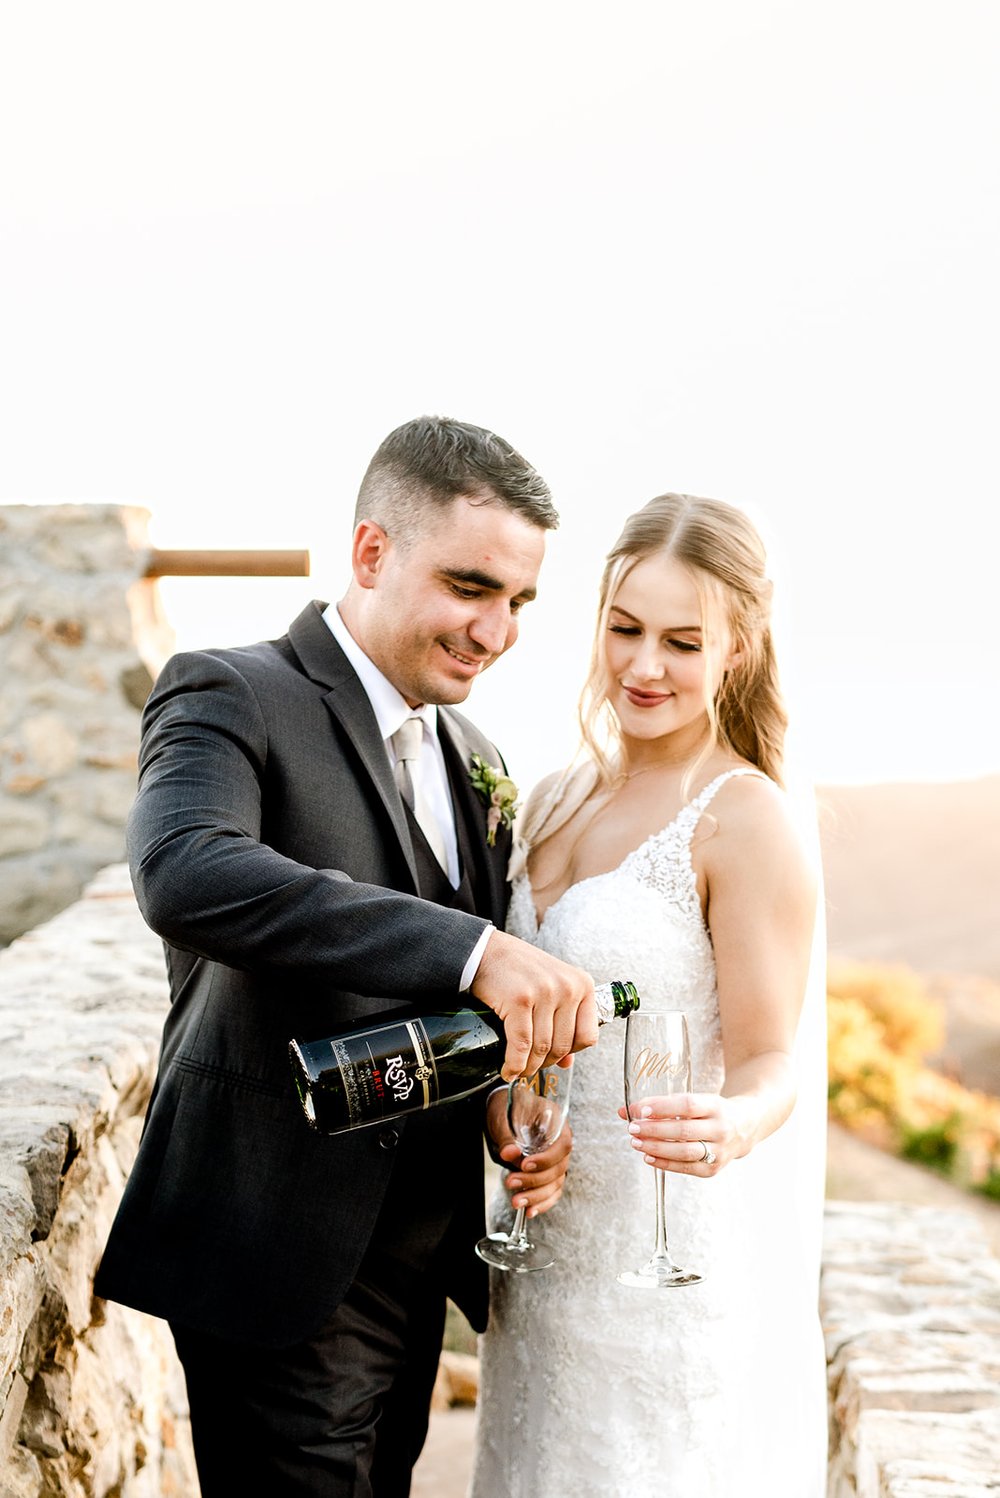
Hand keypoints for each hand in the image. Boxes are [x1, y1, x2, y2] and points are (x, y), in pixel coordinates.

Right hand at [471, 930, 598, 1078]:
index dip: (569, 1053)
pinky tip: (508, 1069)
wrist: (486, 952)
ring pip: (542, 1049)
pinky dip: (514, 1063)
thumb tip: (568, 1063)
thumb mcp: (550, 989)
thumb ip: (563, 1022)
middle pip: (563, 1046)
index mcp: (582, 984)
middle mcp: (568, 987)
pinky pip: (521, 1045)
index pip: (587, 1036)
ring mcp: (545, 992)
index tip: (553, 1058)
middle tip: (531, 1068)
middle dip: (544, 1064)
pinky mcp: (520, 1000)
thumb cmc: (518, 970)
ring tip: (518, 1070)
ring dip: (528, 1068)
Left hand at [487, 1086, 572, 1217]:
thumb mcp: (502, 1115)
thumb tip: (509, 1155)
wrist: (505, 1107)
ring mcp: (556, 1157)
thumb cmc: (506, 1106)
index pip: (562, 1144)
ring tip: (517, 1202)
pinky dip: (543, 1203)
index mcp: (556, 1121)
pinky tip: (530, 1211)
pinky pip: (552, 1190)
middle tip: (511, 1183)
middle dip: (535, 1181)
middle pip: (558, 1167)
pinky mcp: (548, 1171)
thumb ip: (507, 1136)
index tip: (524, 1166)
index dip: (546, 1159)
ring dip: (537, 1196)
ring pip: (555, 1182)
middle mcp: (560, 1140)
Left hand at [618, 1091, 750, 1175]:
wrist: (744, 1128)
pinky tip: (648, 1157)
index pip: (687, 1105)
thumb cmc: (711, 1111)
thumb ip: (663, 1105)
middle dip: (653, 1130)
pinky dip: (664, 1163)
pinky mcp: (713, 1169)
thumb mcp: (696, 1100)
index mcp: (715, 1106)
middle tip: (632, 1127)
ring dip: (656, 1148)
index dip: (663, 1107)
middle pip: (683, 1130)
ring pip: (684, 1152)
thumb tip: (626, 1110)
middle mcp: (720, 1129)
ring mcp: (719, 1151)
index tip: (640, 1109)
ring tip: (636, 1142)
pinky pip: (685, 1168)